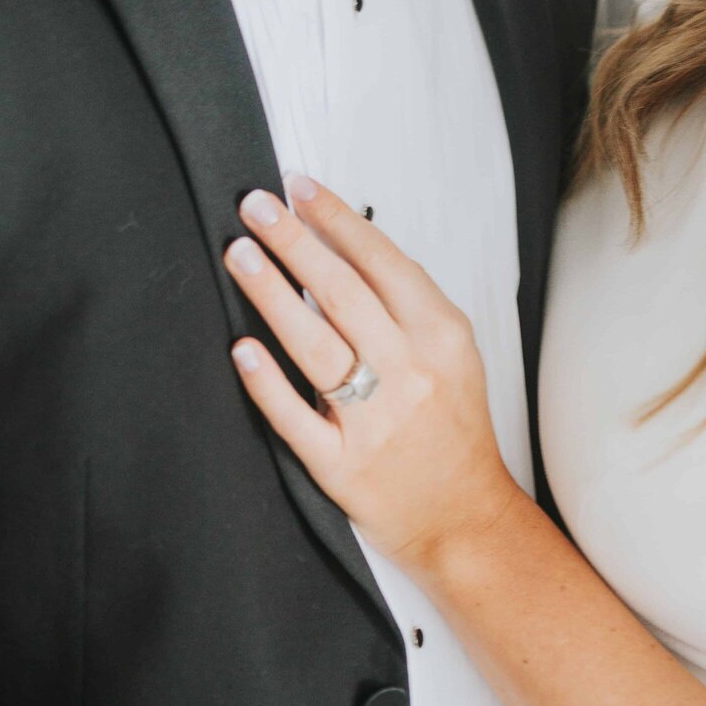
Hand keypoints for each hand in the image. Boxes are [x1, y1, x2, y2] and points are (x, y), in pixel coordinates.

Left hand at [225, 178, 522, 576]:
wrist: (465, 517)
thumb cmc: (453, 428)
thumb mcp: (454, 353)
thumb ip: (409, 304)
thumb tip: (348, 245)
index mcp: (441, 335)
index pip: (381, 260)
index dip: (336, 219)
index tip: (299, 187)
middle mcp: (410, 372)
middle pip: (341, 292)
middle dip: (293, 240)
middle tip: (255, 206)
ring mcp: (375, 420)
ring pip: (315, 344)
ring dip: (271, 292)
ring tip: (240, 254)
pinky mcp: (342, 466)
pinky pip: (296, 417)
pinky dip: (266, 381)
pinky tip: (241, 348)